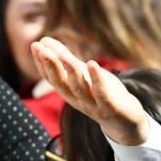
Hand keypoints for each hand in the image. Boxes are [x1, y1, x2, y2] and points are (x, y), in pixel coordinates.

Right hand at [32, 37, 148, 145]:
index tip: (35, 45)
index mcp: (68, 92)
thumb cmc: (101, 93)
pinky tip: (92, 64)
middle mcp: (76, 99)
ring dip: (71, 71)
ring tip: (65, 56)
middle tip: (41, 49)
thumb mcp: (82, 74)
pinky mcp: (109, 108)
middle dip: (50, 66)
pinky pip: (101, 94)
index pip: (50, 77)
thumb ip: (65, 58)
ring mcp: (92, 105)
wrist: (125, 122)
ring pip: (78, 88)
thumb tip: (45, 39)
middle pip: (60, 83)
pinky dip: (96, 79)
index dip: (42, 62)